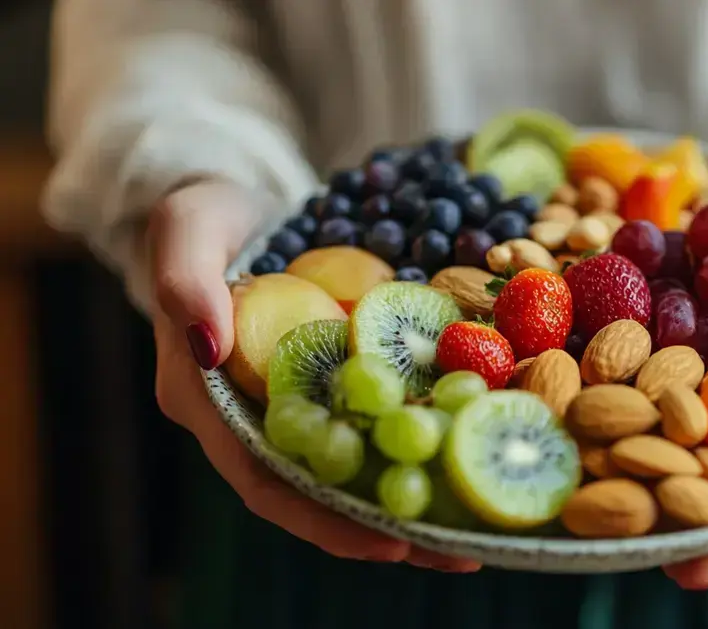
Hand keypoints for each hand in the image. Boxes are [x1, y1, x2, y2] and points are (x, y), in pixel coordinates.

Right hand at [148, 180, 479, 572]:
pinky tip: (470, 453)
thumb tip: (208, 344)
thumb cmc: (202, 212)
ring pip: (351, 468)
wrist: (234, 200)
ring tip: (477, 527)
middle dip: (384, 528)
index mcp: (207, 400)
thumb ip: (184, 280)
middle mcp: (251, 417)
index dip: (321, 518)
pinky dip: (417, 441)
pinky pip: (374, 421)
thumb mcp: (185, 227)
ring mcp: (295, 400)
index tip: (386, 544)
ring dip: (411, 500)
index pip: (261, 478)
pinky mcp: (331, 379)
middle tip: (456, 551)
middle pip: (316, 493)